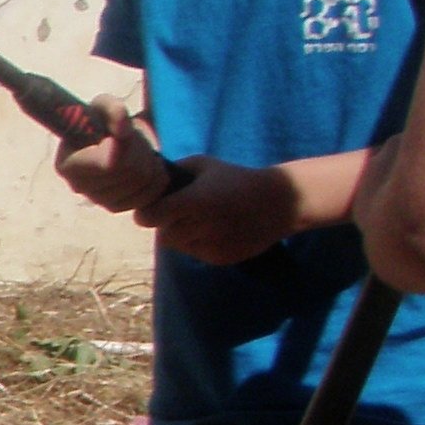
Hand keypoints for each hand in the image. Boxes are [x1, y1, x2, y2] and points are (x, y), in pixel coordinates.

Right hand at [51, 93, 173, 214]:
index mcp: (68, 164)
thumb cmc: (101, 121)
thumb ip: (112, 109)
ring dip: (149, 164)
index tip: (128, 133)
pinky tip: (146, 167)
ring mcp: (98, 201)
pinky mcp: (116, 207)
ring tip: (141, 152)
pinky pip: (147, 197)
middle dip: (141, 152)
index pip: (109, 164)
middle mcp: (79, 187)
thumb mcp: (103, 106)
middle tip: (138, 140)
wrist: (107, 138)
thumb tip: (123, 122)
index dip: (126, 147)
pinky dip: (154, 181)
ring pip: (141, 185)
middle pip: (128, 173)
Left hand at [150, 157, 301, 266]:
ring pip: (178, 246)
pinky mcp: (220, 258)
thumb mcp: (204, 165)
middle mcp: (201, 226)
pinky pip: (195, 254)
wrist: (278, 203)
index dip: (147, 214)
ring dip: (181, 235)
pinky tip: (215, 230)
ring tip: (199, 220)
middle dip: (166, 224)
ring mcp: (211, 245)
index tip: (152, 209)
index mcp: (194, 201)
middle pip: (162, 235)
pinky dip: (197, 244)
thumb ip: (174, 171)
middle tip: (179, 213)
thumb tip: (148, 179)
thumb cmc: (236, 179)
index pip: (150, 217)